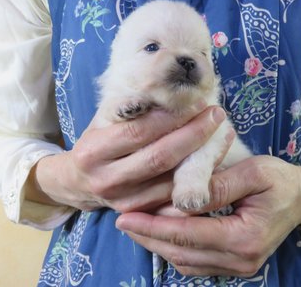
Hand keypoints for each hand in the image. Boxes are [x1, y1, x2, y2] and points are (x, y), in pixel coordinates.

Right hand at [25, 102, 232, 212]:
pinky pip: (173, 195)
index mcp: (94, 152)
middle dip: (193, 135)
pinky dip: (196, 177)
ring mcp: (124, 201)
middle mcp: (107, 180)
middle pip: (159, 158)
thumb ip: (128, 107)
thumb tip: (164, 87)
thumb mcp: (103, 120)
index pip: (139, 132)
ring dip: (202, 157)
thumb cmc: (96, 141)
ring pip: (170, 180)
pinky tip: (214, 158)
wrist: (77, 182)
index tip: (197, 101)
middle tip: (216, 115)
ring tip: (223, 133)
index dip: (171, 118)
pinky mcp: (139, 212)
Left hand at [116, 155, 300, 276]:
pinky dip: (175, 249)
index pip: (189, 234)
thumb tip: (182, 198)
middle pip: (182, 253)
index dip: (154, 226)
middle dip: (149, 238)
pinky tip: (160, 233)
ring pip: (185, 261)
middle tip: (123, 221)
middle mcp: (241, 260)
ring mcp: (238, 267)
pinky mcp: (235, 265)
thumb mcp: (253, 173)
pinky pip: (196, 263)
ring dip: (158, 244)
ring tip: (136, 226)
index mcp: (245, 237)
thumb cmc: (281, 180)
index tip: (126, 217)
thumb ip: (217, 186)